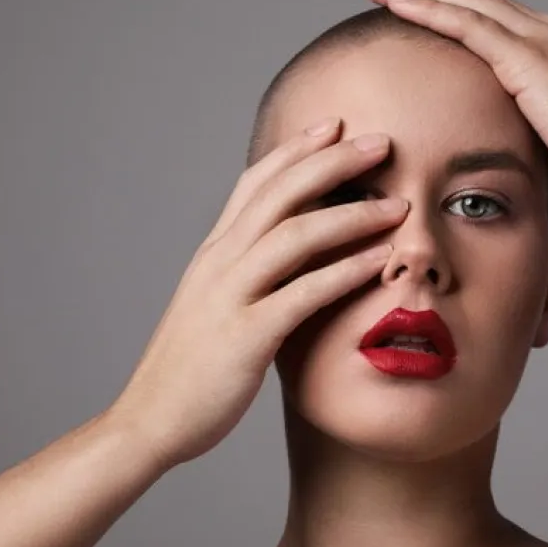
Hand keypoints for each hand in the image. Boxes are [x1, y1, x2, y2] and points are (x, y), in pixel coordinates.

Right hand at [105, 120, 407, 468]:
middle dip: (333, 161)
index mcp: (214, 253)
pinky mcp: (245, 336)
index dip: (295, 150)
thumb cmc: (192, 369)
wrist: (150, 421)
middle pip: (280, 194)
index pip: (255, 183)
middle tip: (381, 142)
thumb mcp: (217, 307)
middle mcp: (219, 263)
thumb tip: (293, 256)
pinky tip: (380, 261)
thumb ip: (250, 276)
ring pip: (294, 235)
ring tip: (397, 204)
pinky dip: (345, 272)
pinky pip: (303, 293)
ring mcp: (230, 297)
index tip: (334, 125)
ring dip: (351, 214)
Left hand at [365, 0, 547, 194]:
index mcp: (546, 42)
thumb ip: (528, 118)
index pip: (486, 13)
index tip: (411, 4)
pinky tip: (397, 4)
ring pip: (461, 0)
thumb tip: (506, 134)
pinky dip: (427, 9)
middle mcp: (539, 28)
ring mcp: (532, 37)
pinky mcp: (523, 55)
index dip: (447, 4)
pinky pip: (464, 22)